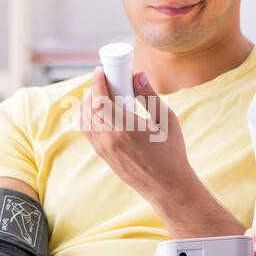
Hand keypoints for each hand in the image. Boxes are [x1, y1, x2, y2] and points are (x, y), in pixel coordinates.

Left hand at [81, 67, 190, 203]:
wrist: (166, 185)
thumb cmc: (170, 152)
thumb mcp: (166, 120)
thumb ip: (149, 96)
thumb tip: (137, 74)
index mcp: (127, 129)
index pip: (100, 100)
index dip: (97, 82)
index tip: (100, 71)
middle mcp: (110, 139)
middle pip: (89, 107)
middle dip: (93, 89)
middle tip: (104, 79)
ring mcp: (104, 149)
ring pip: (84, 119)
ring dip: (88, 102)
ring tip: (101, 92)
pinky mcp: (102, 155)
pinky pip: (87, 130)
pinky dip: (88, 115)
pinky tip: (98, 109)